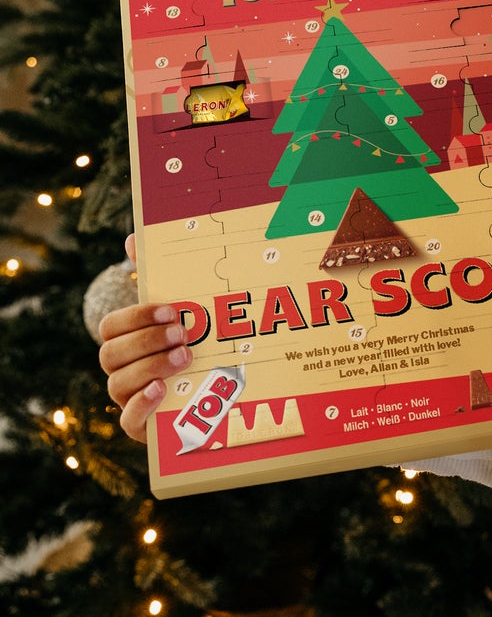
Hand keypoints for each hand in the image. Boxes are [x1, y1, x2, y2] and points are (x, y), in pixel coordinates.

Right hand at [97, 234, 191, 442]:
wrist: (208, 392)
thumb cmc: (186, 343)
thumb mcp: (177, 311)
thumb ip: (156, 277)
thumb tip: (133, 237)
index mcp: (125, 341)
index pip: (111, 326)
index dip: (137, 316)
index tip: (171, 309)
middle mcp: (121, 370)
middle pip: (112, 354)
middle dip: (147, 341)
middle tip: (184, 333)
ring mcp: (129, 399)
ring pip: (119, 384)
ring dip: (151, 367)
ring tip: (185, 356)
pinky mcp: (143, 426)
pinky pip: (129, 421)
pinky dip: (141, 405)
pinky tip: (162, 391)